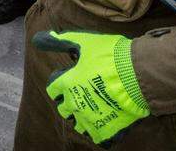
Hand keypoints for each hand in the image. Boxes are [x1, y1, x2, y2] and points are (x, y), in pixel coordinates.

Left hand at [33, 31, 149, 145]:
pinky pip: (96, 136)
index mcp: (67, 83)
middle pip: (63, 108)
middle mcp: (74, 103)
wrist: (138, 75)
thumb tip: (37, 39)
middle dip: (68, 101)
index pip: (53, 88)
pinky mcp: (105, 129)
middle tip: (80, 93)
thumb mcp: (84, 42)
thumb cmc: (110, 56)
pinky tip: (104, 119)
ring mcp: (89, 118)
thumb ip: (60, 42)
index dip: (59, 83)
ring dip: (82, 116)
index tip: (67, 79)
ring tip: (92, 108)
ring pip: (78, 124)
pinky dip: (98, 130)